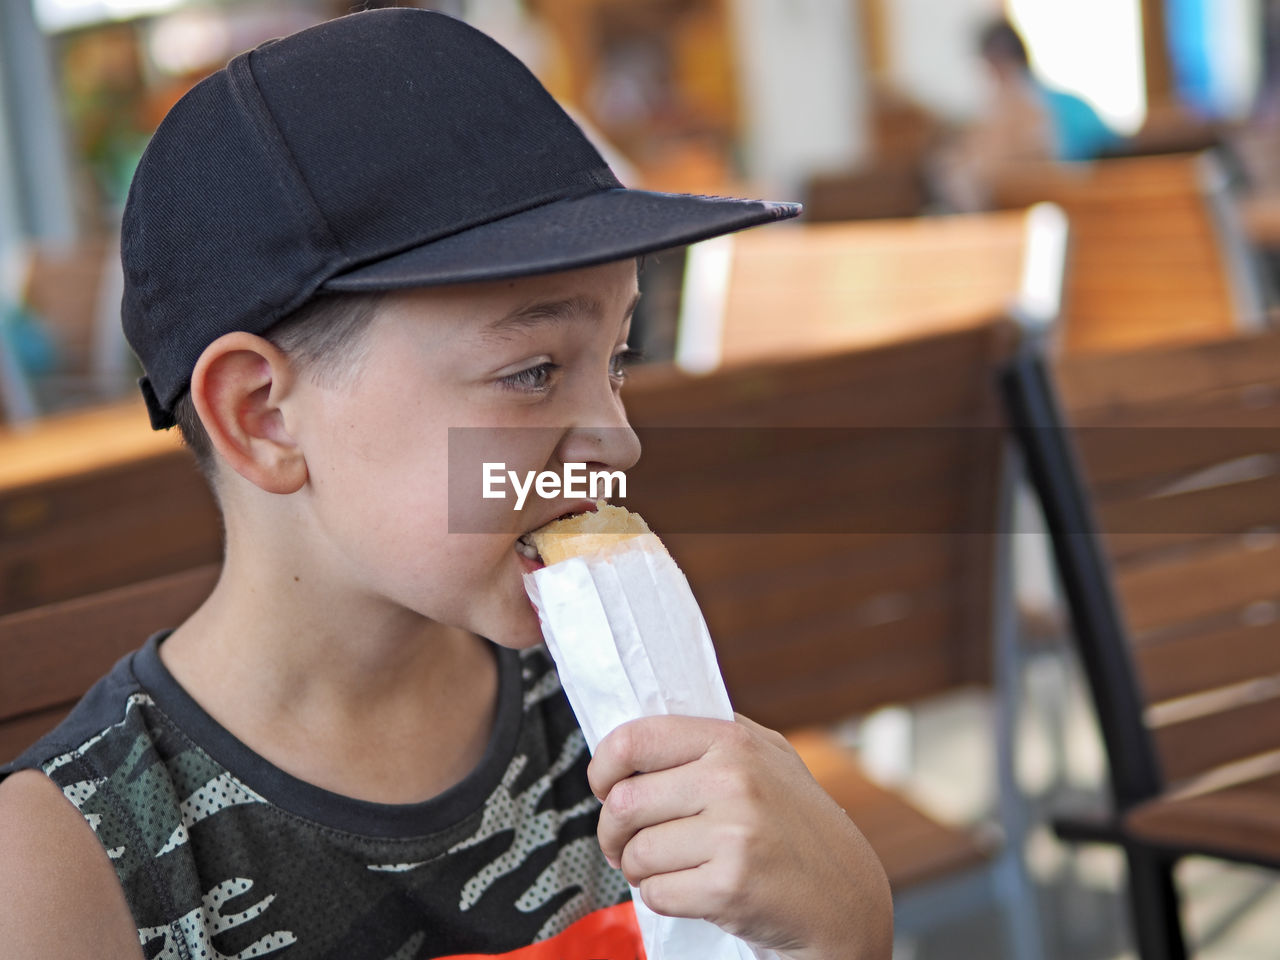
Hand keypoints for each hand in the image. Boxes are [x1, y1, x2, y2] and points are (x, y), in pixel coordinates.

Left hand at [588, 714, 892, 959]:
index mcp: (733, 741)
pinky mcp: (730, 886)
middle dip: (612, 831)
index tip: (603, 787)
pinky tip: (689, 891)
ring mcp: (734, 834)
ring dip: (637, 869)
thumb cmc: (798, 827)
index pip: (634, 739)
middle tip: (623, 844)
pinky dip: (661, 898)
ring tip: (663, 869)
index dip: (603, 767)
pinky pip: (657, 893)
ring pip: (636, 851)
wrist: (846, 897)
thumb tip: (633, 742)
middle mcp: (733, 780)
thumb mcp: (768, 759)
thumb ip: (710, 740)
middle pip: (624, 802)